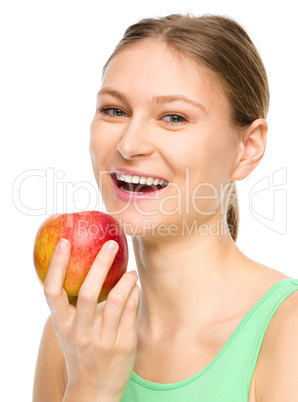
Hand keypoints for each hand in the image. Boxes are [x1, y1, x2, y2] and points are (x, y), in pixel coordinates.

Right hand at [43, 238, 139, 400]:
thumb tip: (84, 264)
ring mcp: (103, 339)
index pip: (52, 291)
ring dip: (125, 279)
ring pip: (115, 299)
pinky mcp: (124, 343)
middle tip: (111, 244)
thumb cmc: (81, 350)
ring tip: (130, 271)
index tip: (65, 242)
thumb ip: (73, 304)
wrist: (94, 389)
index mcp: (62, 325)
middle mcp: (80, 332)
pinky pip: (131, 310)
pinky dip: (133, 293)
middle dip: (100, 263)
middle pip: (87, 291)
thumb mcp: (69, 329)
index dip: (57, 265)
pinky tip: (134, 287)